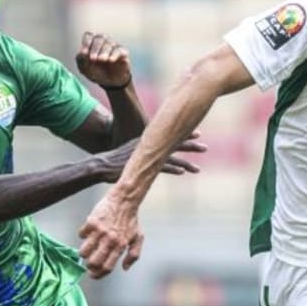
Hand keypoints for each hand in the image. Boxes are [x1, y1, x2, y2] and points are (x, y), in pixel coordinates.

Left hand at [75, 31, 131, 89]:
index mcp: (92, 43)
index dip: (86, 43)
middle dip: (95, 48)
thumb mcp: (84, 68)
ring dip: (104, 51)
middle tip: (93, 58)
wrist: (109, 82)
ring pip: (109, 43)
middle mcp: (103, 41)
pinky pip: (119, 50)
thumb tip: (83, 53)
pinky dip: (114, 54)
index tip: (84, 53)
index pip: (88, 35)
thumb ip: (81, 59)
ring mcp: (113, 46)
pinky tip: (110, 60)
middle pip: (99, 38)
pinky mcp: (123, 52)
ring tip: (102, 60)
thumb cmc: (96, 71)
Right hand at [79, 192, 142, 278]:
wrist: (124, 200)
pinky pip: (81, 235)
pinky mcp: (91, 222)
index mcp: (121, 246)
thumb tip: (125, 268)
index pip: (107, 267)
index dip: (98, 274)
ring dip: (84, 253)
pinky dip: (83, 235)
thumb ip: (133, 254)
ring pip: (84, 251)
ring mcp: (100, 231)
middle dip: (89, 266)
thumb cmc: (131, 219)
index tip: (94, 275)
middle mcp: (110, 240)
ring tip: (88, 249)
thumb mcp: (138, 237)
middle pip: (93, 262)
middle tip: (89, 263)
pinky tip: (89, 232)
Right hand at [91, 134, 206, 182]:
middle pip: (174, 144)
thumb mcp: (132, 153)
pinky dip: (172, 169)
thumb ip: (143, 152)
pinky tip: (183, 172)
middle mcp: (149, 146)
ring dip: (186, 162)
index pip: (170, 136)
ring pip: (171, 158)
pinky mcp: (143, 167)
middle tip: (205, 147)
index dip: (184, 135)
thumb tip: (151, 155)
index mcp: (148, 141)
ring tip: (198, 169)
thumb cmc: (114, 161)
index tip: (198, 134)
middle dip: (191, 146)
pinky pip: (162, 168)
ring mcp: (147, 156)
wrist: (101, 165)